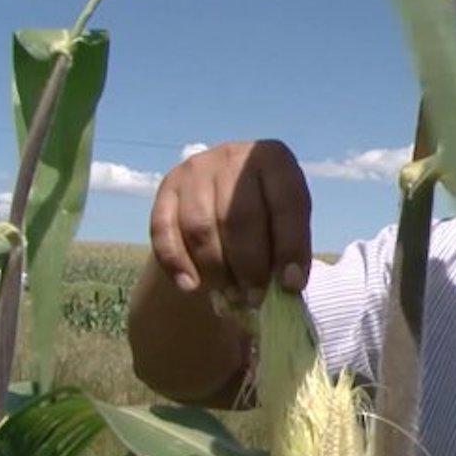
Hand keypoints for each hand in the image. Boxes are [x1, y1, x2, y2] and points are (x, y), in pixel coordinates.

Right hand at [149, 139, 311, 306]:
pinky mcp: (167, 187)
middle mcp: (233, 157)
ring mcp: (196, 169)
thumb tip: (286, 288)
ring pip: (201, 227)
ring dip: (216, 269)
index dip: (291, 248)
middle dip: (249, 266)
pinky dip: (177, 263)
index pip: (287, 204)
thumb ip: (287, 247)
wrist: (222, 188)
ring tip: (230, 295)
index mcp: (274, 159)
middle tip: (255, 298)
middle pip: (239, 218)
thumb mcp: (286, 219)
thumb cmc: (265, 212)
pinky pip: (164, 231)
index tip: (291, 285)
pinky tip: (190, 286)